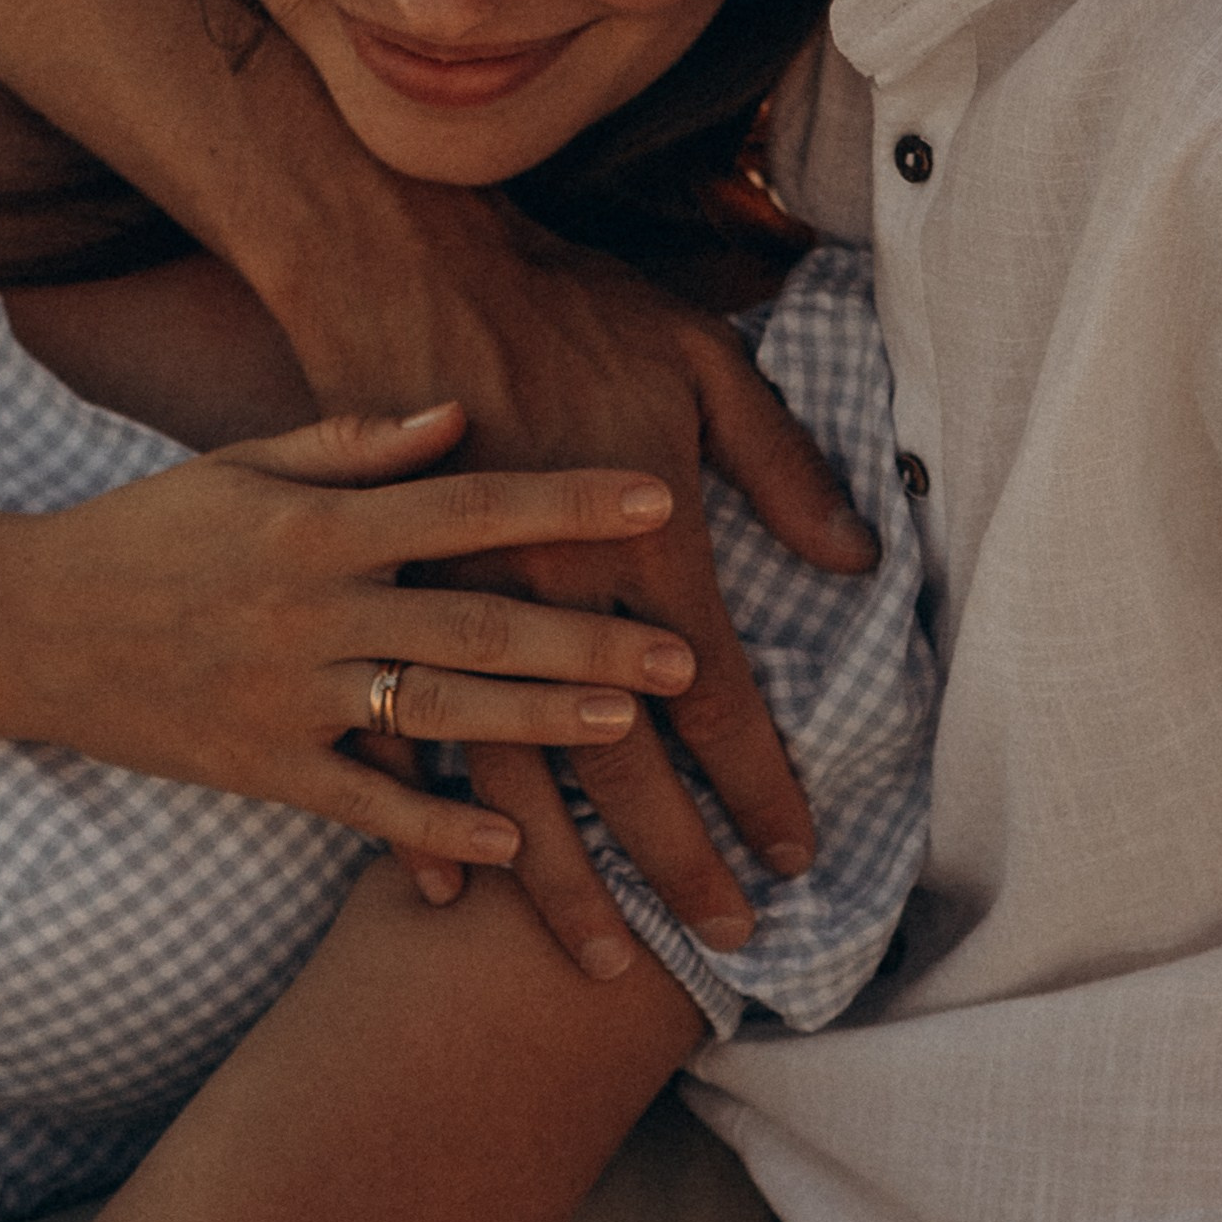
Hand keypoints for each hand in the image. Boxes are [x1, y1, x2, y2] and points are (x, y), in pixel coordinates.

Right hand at [16, 406, 696, 869]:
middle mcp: (309, 608)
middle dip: (584, 636)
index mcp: (315, 524)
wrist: (28, 625)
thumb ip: (352, 442)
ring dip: (535, 725)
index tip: (656, 499)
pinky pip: (363, 805)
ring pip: (433, 713)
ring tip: (626, 729)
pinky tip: (514, 844)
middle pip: (471, 622)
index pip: (465, 506)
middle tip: (683, 654)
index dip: (564, 502)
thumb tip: (455, 414)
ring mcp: (284, 694)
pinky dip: (436, 829)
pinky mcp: (258, 767)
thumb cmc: (146, 529)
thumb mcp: (240, 463)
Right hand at [275, 188, 875, 958]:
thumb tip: (855, 562)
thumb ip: (777, 462)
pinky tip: (451, 894)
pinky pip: (386, 742)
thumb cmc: (556, 299)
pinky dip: (421, 823)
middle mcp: (534, 589)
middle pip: (614, 759)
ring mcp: (441, 606)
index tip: (797, 853)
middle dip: (676, 860)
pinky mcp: (367, 602)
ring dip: (560, 877)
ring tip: (603, 963)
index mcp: (625, 538)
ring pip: (506, 775)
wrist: (387, 258)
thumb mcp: (696, 355)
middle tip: (728, 942)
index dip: (758, 781)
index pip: (709, 690)